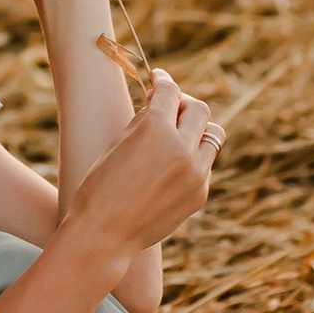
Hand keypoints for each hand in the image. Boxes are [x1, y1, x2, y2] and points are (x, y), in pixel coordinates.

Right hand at [68, 73, 224, 258]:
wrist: (104, 234)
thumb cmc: (101, 185)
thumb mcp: (118, 142)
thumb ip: (145, 118)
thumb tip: (160, 101)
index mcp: (155, 129)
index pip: (170, 91)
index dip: (163, 80)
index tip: (159, 79)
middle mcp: (181, 148)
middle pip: (198, 109)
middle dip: (182, 103)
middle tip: (169, 107)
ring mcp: (195, 173)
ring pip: (212, 135)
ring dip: (196, 129)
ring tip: (177, 135)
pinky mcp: (199, 193)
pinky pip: (205, 164)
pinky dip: (193, 157)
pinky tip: (172, 165)